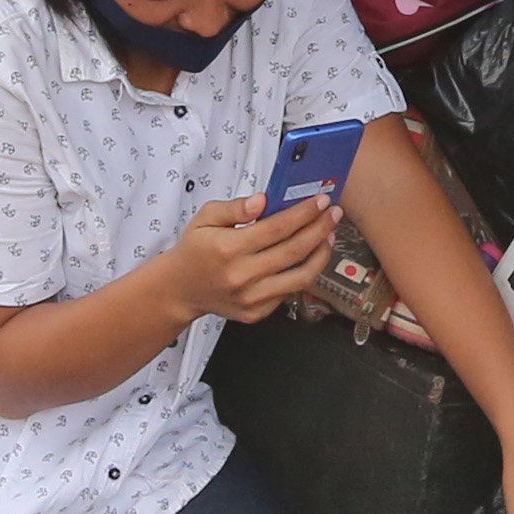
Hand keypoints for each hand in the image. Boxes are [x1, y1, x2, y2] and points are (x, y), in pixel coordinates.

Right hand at [151, 192, 336, 327]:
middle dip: (320, 228)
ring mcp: (251, 298)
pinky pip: (290, 292)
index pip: (278, 227)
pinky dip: (304, 273)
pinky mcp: (257, 312)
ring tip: (328, 235)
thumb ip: (234, 207)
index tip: (320, 201)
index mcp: (228, 248)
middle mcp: (241, 275)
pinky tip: (309, 257)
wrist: (180, 289)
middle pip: (295, 250)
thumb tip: (262, 200)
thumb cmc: (195, 250)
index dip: (304, 213)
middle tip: (333, 213)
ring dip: (321, 254)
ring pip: (301, 276)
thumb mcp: (205, 218)